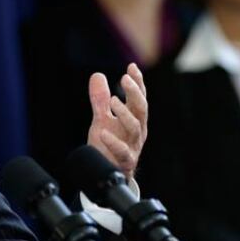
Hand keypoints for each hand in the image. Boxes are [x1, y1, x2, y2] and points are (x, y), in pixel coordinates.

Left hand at [86, 63, 147, 179]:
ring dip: (125, 112)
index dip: (138, 83)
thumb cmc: (108, 145)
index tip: (132, 67)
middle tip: (125, 78)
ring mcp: (133, 145)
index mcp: (135, 119)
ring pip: (135, 127)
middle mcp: (138, 130)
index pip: (139, 98)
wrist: (107, 173)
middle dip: (135, 92)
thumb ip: (100, 100)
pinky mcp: (125, 160)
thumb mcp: (102, 119)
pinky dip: (113, 142)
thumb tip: (98, 75)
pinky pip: (122, 151)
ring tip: (113, 100)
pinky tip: (103, 132)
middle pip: (141, 109)